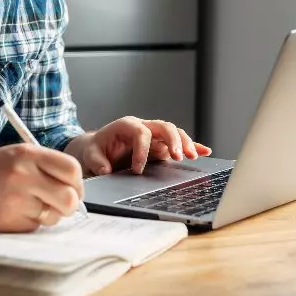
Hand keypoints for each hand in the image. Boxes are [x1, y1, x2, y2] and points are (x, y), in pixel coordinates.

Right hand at [0, 143, 84, 231]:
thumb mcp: (17, 155)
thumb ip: (46, 167)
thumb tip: (77, 190)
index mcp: (28, 154)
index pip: (72, 169)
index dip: (77, 182)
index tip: (73, 188)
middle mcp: (23, 175)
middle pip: (69, 198)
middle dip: (69, 204)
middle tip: (60, 204)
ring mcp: (16, 200)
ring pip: (54, 216)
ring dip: (48, 215)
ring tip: (28, 205)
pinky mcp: (9, 222)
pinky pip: (35, 226)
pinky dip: (30, 222)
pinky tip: (14, 212)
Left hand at [70, 117, 211, 175]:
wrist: (99, 148)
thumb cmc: (96, 149)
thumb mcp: (90, 154)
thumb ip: (96, 162)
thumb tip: (106, 170)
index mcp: (127, 125)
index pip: (140, 132)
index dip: (142, 150)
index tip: (137, 170)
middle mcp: (144, 127)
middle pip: (164, 126)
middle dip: (173, 140)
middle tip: (178, 157)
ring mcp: (155, 136)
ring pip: (175, 133)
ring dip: (185, 143)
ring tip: (192, 157)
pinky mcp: (161, 145)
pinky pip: (179, 142)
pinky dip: (192, 146)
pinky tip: (205, 151)